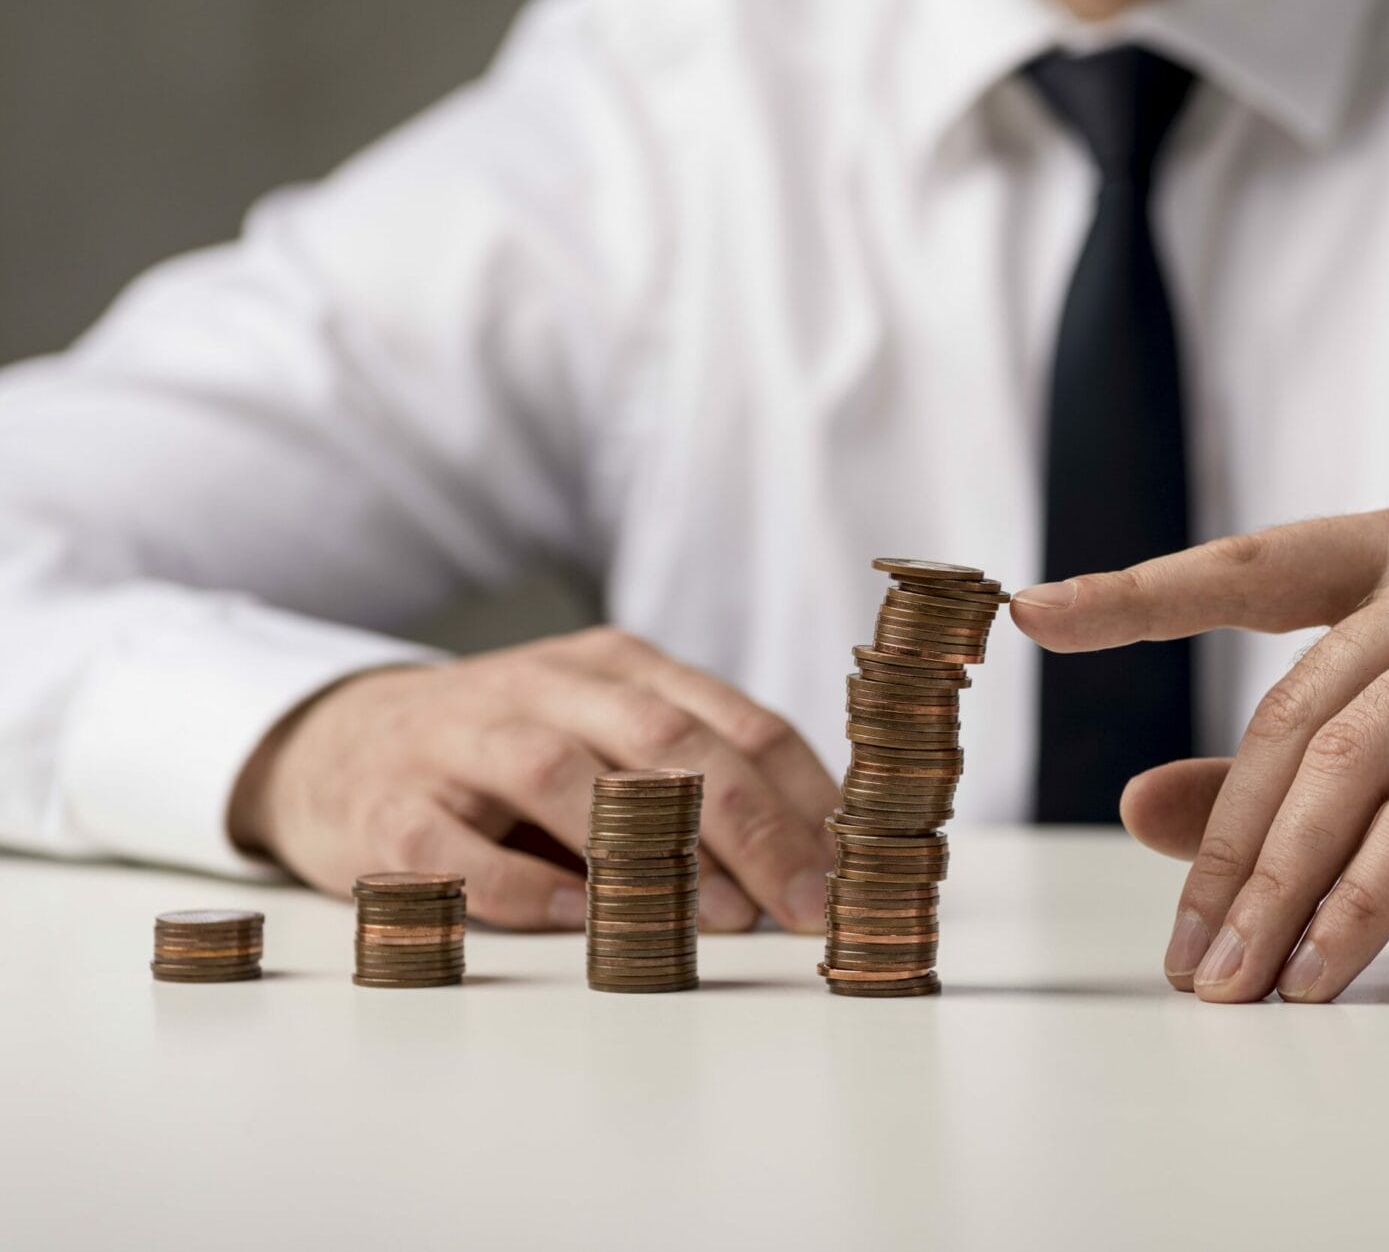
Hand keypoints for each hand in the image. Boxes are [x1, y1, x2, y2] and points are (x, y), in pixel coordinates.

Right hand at [229, 627, 836, 931]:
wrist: (335, 743)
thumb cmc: (507, 755)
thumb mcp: (608, 737)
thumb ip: (697, 782)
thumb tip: (809, 865)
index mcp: (618, 666)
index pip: (736, 721)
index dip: (805, 795)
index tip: (856, 867)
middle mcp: (544, 688)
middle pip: (666, 743)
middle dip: (753, 827)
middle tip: (809, 903)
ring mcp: (460, 741)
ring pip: (563, 776)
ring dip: (648, 849)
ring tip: (717, 914)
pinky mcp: (389, 806)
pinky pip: (458, 846)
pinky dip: (520, 884)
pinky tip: (575, 919)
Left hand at [1011, 500, 1388, 1002]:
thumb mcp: (1381, 790)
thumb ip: (1267, 785)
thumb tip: (1134, 805)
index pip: (1249, 570)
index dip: (1138, 595)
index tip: (1032, 613)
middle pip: (1296, 713)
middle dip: (1228, 850)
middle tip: (1187, 958)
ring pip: (1350, 767)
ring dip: (1279, 891)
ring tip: (1236, 982)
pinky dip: (1357, 902)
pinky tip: (1317, 970)